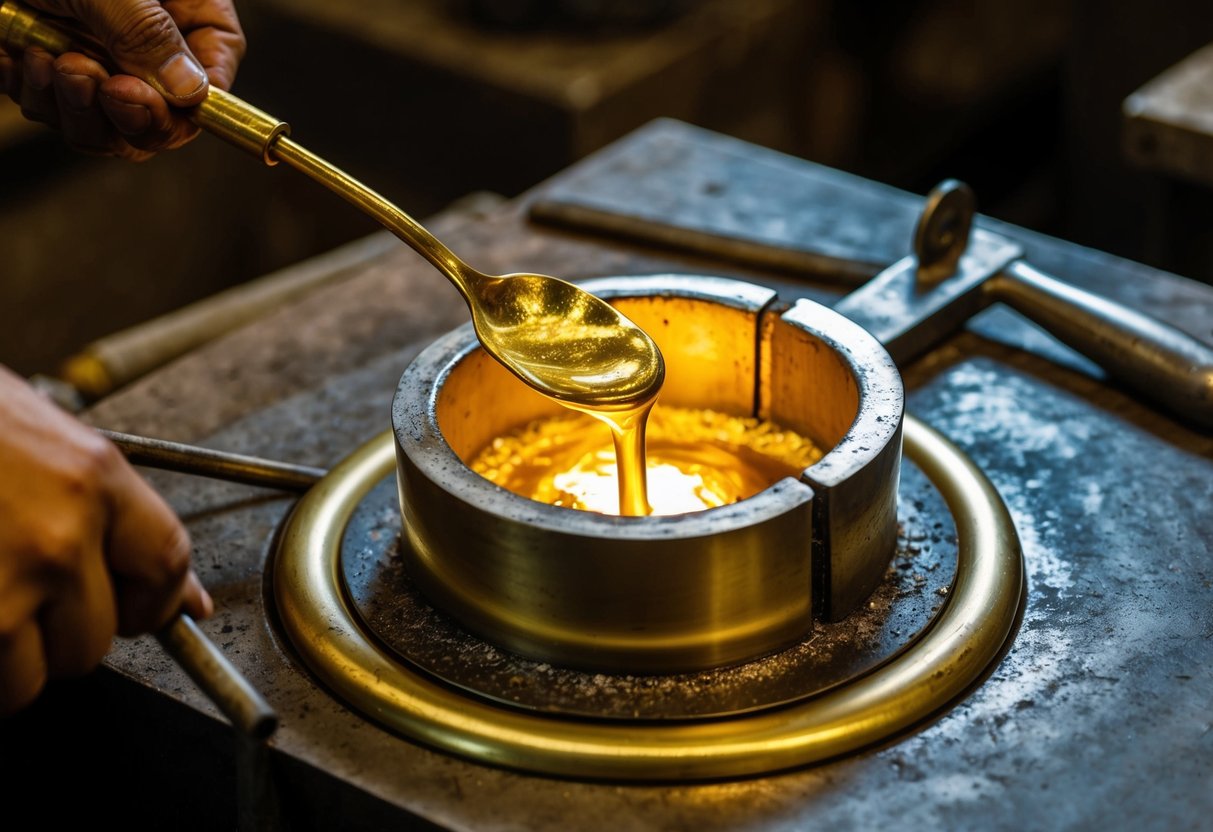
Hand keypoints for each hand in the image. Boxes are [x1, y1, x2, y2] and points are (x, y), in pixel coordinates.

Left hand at [0, 0, 244, 159]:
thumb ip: (146, 32)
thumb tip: (189, 91)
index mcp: (184, 5)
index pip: (216, 70)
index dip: (195, 105)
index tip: (154, 105)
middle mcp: (149, 36)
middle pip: (164, 113)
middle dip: (122, 112)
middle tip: (90, 81)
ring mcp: (101, 53)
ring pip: (109, 123)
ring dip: (72, 106)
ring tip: (45, 59)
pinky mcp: (54, 65)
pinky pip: (57, 110)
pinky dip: (33, 93)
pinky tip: (17, 56)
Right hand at [0, 365, 211, 713]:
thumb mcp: (40, 434)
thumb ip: (107, 508)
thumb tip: (180, 592)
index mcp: (92, 478)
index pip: (166, 564)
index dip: (157, 602)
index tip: (141, 611)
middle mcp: (57, 535)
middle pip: (95, 638)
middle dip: (62, 634)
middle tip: (29, 600)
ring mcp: (1, 585)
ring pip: (31, 677)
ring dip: (9, 660)